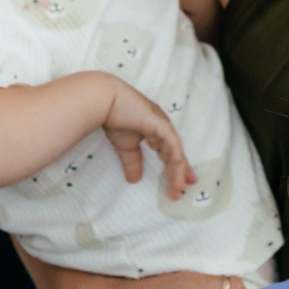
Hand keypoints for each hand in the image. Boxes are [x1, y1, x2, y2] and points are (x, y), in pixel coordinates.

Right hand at [103, 80, 194, 198]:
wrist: (104, 100)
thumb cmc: (113, 117)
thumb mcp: (125, 146)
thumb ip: (132, 162)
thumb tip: (134, 180)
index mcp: (157, 131)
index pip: (170, 152)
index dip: (176, 168)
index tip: (180, 184)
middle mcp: (163, 127)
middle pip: (176, 153)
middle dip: (181, 171)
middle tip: (185, 188)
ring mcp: (162, 124)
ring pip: (175, 150)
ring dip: (178, 170)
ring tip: (179, 187)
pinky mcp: (158, 122)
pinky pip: (170, 141)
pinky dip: (174, 153)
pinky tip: (176, 166)